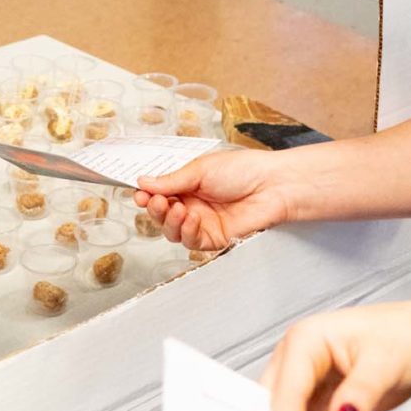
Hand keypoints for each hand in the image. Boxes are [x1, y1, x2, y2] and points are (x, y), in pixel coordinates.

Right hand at [135, 149, 297, 249]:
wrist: (272, 185)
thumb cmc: (244, 170)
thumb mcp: (200, 169)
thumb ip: (172, 180)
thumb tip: (144, 182)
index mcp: (189, 184)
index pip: (160, 193)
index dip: (147, 195)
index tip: (138, 193)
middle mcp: (193, 204)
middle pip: (162, 215)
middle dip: (155, 209)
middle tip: (155, 201)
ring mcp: (203, 222)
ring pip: (173, 231)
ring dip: (169, 221)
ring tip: (175, 208)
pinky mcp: (215, 238)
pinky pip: (191, 241)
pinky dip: (186, 231)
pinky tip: (190, 218)